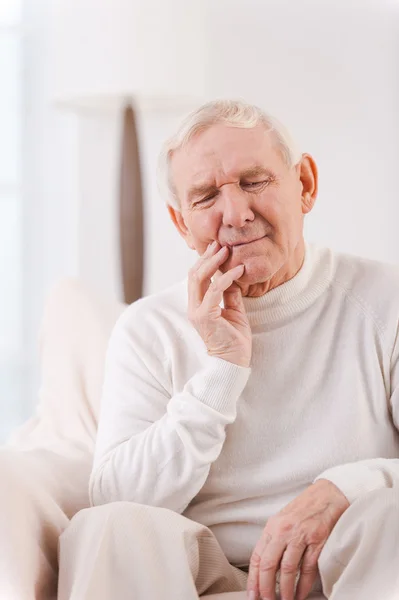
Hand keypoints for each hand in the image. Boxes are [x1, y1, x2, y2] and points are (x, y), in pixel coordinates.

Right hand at [188, 240, 251, 366]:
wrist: (233, 362)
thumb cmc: (234, 339)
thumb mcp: (234, 311)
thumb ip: (230, 294)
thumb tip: (233, 276)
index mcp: (198, 305)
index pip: (197, 277)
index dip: (206, 261)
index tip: (219, 247)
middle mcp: (193, 306)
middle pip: (194, 274)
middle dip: (207, 257)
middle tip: (221, 243)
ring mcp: (197, 311)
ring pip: (199, 278)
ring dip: (213, 262)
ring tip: (227, 250)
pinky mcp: (205, 316)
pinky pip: (214, 291)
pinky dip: (226, 278)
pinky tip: (238, 270)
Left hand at [247, 480, 349, 599]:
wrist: (328, 494)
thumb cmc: (305, 508)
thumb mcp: (283, 520)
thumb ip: (275, 540)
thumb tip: (267, 567)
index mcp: (272, 526)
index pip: (257, 556)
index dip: (253, 579)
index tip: (252, 594)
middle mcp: (283, 530)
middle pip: (269, 565)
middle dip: (266, 588)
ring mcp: (300, 535)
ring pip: (287, 569)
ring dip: (286, 590)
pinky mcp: (317, 540)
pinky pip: (308, 568)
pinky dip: (304, 584)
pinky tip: (301, 593)